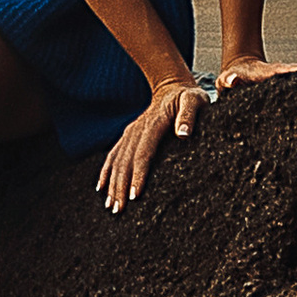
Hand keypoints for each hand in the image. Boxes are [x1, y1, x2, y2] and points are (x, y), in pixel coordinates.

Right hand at [97, 74, 208, 213]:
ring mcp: (130, 133)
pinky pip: (113, 156)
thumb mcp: (195, 99)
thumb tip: (183, 135)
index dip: (138, 175)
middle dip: (120, 187)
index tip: (134, 195)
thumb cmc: (188, 96)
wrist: (171, 86)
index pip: (143, 153)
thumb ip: (189, 115)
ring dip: (111, 184)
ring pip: (116, 161)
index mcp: (152, 123)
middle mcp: (136, 129)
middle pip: (125, 161)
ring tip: (111, 207)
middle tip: (118, 210)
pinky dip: (106, 173)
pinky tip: (102, 189)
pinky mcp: (128, 136)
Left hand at [215, 54, 296, 90]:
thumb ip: (227, 81)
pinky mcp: (285, 80)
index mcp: (262, 74)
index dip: (289, 71)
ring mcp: (281, 76)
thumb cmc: (231, 79)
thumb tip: (231, 81)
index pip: (277, 72)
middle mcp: (275, 73)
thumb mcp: (225, 81)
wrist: (238, 70)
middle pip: (293, 70)